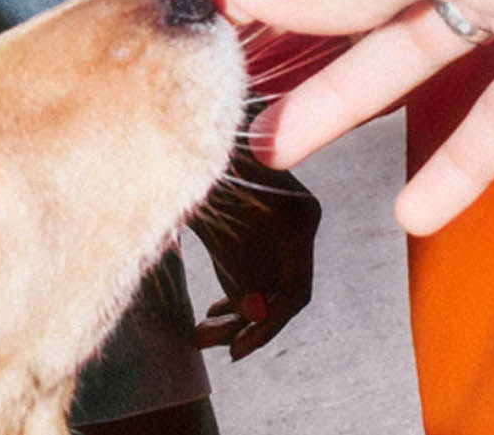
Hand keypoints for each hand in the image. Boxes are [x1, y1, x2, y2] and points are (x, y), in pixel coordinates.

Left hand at [190, 151, 321, 359]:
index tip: (238, 351)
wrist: (190, 142)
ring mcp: (283, 225)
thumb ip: (242, 275)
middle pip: (281, 291)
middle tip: (208, 341)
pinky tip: (211, 311)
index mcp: (303, 219)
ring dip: (234, 314)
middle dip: (244, 323)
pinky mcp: (264, 227)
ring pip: (267, 284)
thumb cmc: (208, 178)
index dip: (268, 326)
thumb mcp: (219, 231)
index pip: (297, 291)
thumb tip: (258, 314)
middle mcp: (299, 225)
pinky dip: (235, 293)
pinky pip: (259, 271)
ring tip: (200, 330)